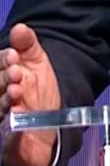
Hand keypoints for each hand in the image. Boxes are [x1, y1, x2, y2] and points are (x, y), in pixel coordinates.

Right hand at [1, 24, 60, 165]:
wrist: (48, 125)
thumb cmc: (37, 92)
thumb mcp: (36, 64)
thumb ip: (28, 45)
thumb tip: (20, 27)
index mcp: (2, 78)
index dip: (3, 60)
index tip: (14, 55)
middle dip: (3, 77)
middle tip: (16, 72)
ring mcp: (1, 117)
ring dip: (4, 99)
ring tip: (17, 90)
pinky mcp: (7, 138)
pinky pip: (7, 134)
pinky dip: (13, 128)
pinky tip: (18, 115)